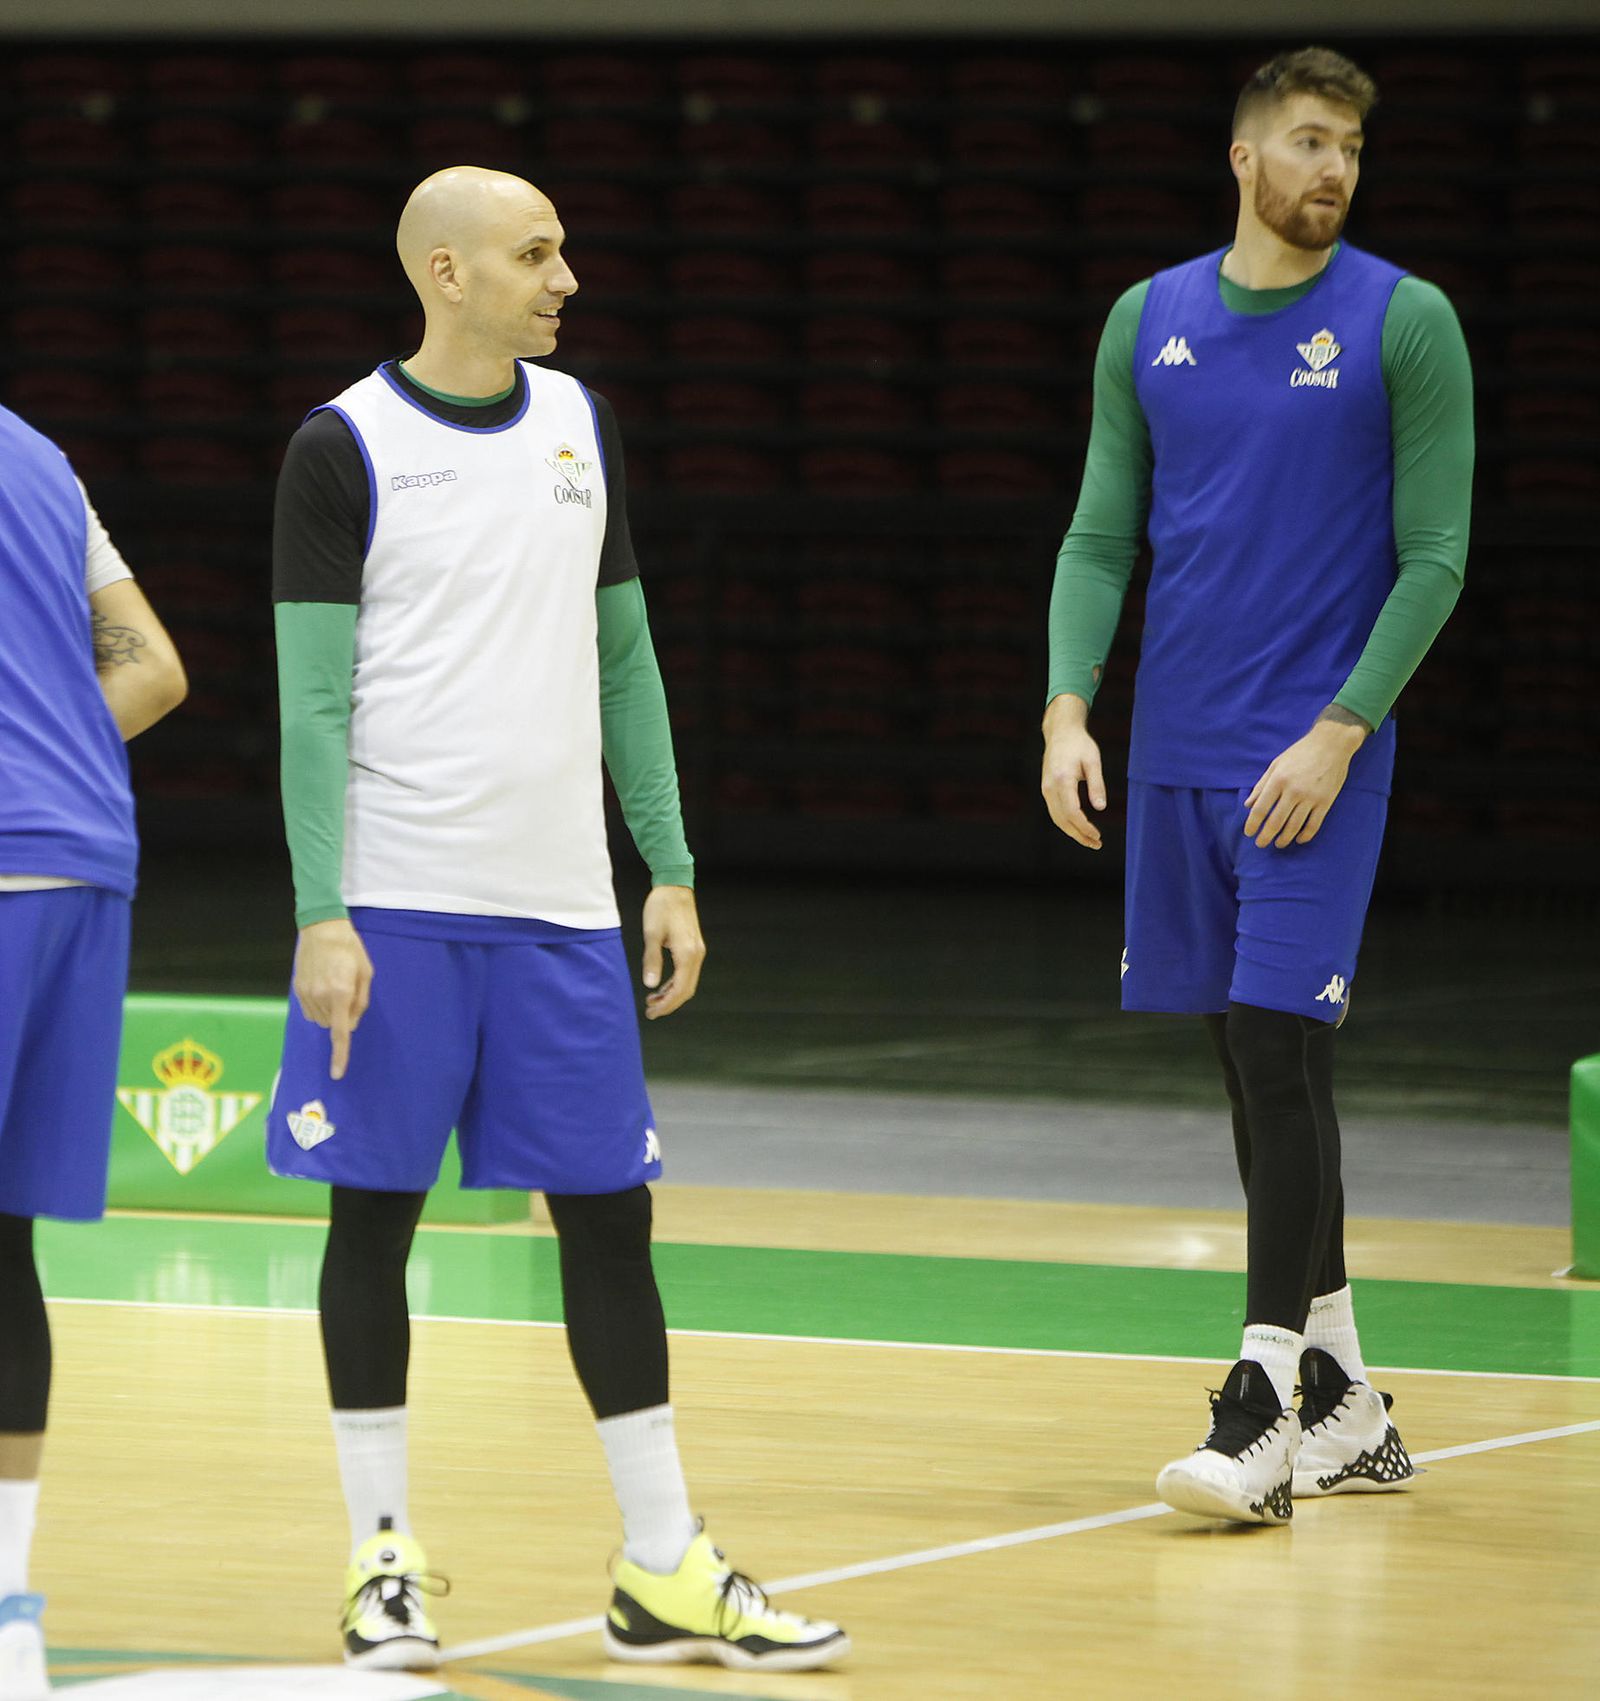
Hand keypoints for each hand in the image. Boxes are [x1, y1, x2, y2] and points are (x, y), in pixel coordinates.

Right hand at [293, 918, 373, 1079]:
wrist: (322, 929)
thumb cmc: (350, 950)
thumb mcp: (365, 974)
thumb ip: (360, 1003)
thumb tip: (351, 1026)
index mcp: (341, 993)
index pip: (340, 1033)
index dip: (340, 1055)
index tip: (337, 1074)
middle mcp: (321, 997)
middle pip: (333, 1026)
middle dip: (342, 1018)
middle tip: (348, 994)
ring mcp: (306, 994)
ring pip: (320, 1020)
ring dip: (330, 1013)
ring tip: (335, 986)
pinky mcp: (297, 990)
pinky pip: (310, 1011)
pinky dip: (319, 1006)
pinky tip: (323, 987)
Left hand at [641, 885, 704, 1019]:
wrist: (674, 886)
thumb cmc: (661, 907)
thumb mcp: (651, 934)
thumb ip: (651, 961)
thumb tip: (650, 985)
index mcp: (687, 954)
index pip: (680, 990)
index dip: (666, 1005)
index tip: (651, 1012)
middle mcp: (696, 955)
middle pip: (687, 990)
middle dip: (669, 1004)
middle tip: (650, 1011)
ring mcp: (697, 951)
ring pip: (688, 983)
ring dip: (671, 994)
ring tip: (652, 1000)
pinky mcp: (694, 947)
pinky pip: (687, 973)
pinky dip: (675, 983)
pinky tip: (661, 985)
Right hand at [1040, 694, 1106, 850]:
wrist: (1060, 732)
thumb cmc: (1080, 744)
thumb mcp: (1093, 761)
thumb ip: (1096, 784)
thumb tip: (1101, 808)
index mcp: (1062, 779)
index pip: (1072, 812)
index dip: (1084, 827)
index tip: (1098, 835)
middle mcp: (1050, 787)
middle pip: (1063, 820)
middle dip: (1079, 835)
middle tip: (1097, 844)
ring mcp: (1046, 789)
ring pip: (1057, 818)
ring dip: (1072, 832)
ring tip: (1090, 840)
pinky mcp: (1046, 789)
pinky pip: (1055, 812)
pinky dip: (1066, 823)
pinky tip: (1079, 827)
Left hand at [1243, 719, 1365, 848]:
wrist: (1331, 744)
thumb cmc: (1300, 753)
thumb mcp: (1276, 764)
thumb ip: (1261, 785)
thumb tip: (1248, 804)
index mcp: (1278, 780)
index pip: (1261, 809)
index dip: (1253, 824)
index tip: (1249, 833)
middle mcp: (1293, 791)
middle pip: (1276, 822)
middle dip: (1266, 836)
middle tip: (1261, 844)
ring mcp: (1311, 798)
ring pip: (1294, 826)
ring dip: (1284, 839)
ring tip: (1278, 844)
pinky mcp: (1326, 802)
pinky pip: (1314, 825)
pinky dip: (1305, 835)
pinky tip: (1299, 839)